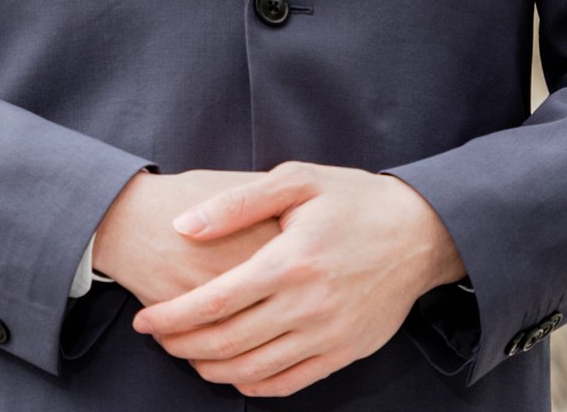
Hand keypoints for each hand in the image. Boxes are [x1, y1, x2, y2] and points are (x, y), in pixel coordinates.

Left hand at [129, 162, 465, 396]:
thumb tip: (183, 226)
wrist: (421, 232)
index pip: (214, 302)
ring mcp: (328, 335)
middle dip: (182, 346)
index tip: (145, 320)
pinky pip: (289, 383)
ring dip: (210, 369)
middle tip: (159, 338)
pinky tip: (233, 373)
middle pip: (227, 342)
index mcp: (290, 261)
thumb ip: (236, 203)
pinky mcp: (344, 352)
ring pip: (253, 370)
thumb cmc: (353, 199)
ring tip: (187, 354)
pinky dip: (253, 385)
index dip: (171, 317)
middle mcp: (307, 305)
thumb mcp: (296, 181)